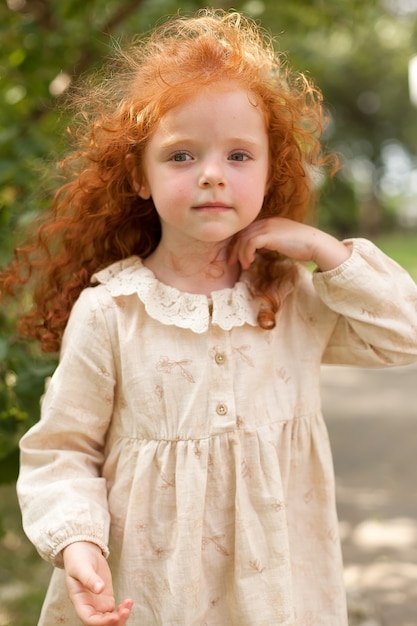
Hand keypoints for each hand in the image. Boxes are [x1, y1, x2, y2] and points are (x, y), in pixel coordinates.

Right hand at [62, 541, 132, 624]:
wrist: (83, 552)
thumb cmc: (78, 560)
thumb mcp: (81, 567)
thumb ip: (89, 578)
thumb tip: (100, 589)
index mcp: (80, 601)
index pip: (90, 619)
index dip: (102, 622)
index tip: (115, 616)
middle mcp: (89, 606)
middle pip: (101, 623)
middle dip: (114, 622)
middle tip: (125, 610)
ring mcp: (99, 604)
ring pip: (110, 620)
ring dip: (121, 617)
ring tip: (128, 604)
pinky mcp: (107, 598)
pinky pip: (115, 611)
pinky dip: (123, 610)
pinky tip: (129, 601)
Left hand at [229, 217, 350, 270]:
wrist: (316, 244)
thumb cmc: (302, 246)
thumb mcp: (282, 242)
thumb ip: (269, 243)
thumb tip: (257, 251)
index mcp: (269, 222)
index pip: (246, 230)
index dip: (237, 243)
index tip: (235, 257)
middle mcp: (266, 222)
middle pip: (242, 233)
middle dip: (234, 249)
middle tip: (231, 262)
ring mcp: (268, 227)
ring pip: (244, 239)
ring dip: (241, 254)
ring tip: (244, 265)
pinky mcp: (270, 235)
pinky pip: (250, 243)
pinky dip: (247, 253)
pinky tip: (250, 262)